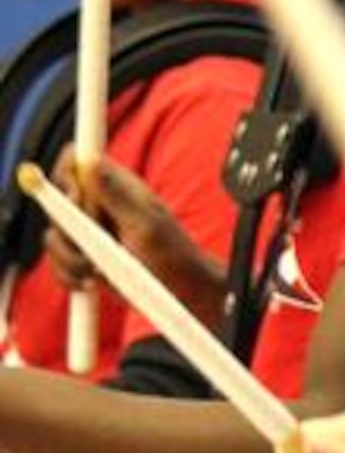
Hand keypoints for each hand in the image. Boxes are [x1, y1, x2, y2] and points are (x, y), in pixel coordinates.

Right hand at [44, 146, 225, 326]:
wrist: (182, 292)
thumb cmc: (173, 256)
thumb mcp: (146, 225)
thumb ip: (116, 197)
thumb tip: (90, 162)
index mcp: (114, 185)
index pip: (74, 159)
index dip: (64, 175)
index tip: (75, 200)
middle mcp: (97, 203)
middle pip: (54, 201)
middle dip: (65, 229)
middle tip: (90, 251)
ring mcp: (88, 231)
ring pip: (53, 236)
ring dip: (68, 259)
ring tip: (97, 273)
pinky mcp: (84, 257)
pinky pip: (59, 263)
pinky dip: (69, 276)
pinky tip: (92, 284)